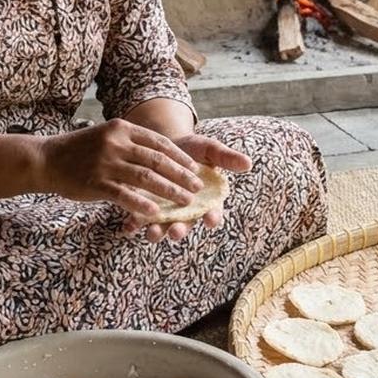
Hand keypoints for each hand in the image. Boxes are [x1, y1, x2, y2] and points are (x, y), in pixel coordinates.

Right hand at [36, 119, 202, 215]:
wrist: (47, 159)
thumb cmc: (81, 150)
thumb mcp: (107, 136)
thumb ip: (131, 143)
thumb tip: (162, 156)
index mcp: (122, 129)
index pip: (159, 142)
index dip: (180, 157)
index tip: (195, 169)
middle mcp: (116, 143)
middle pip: (158, 160)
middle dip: (181, 175)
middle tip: (197, 188)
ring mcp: (106, 163)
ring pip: (146, 178)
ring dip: (170, 191)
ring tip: (186, 202)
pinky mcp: (96, 183)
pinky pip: (124, 195)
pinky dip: (141, 205)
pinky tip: (156, 213)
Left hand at [124, 133, 252, 242]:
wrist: (163, 144)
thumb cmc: (192, 149)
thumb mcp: (210, 150)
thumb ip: (226, 158)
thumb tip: (248, 163)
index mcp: (206, 201)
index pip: (213, 213)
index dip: (212, 217)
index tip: (211, 219)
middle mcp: (186, 211)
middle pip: (186, 225)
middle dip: (181, 230)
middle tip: (176, 232)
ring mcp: (166, 212)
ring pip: (163, 227)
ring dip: (157, 232)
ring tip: (151, 233)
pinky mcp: (146, 208)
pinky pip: (141, 220)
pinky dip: (135, 225)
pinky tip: (128, 226)